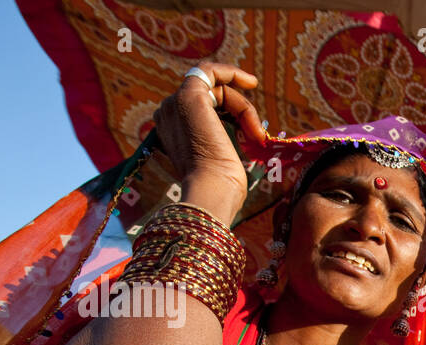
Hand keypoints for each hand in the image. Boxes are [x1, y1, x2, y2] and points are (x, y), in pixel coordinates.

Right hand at [151, 61, 266, 225]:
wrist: (210, 192)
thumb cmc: (220, 188)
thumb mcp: (220, 162)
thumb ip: (222, 144)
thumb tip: (248, 135)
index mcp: (171, 132)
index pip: (202, 110)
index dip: (228, 110)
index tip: (249, 119)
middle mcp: (168, 115)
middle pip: (211, 98)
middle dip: (239, 111)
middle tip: (257, 135)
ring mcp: (175, 104)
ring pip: (216, 89)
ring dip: (242, 107)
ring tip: (255, 132)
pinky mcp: (189, 96)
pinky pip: (209, 70)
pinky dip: (231, 73)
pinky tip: (250, 82)